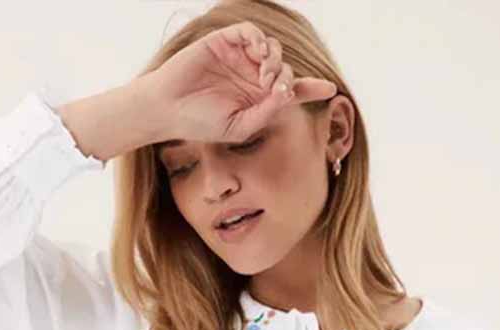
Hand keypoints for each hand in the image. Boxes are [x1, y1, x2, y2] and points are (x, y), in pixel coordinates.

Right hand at [144, 19, 336, 144]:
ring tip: (265, 77)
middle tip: (275, 89)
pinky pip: (250, 32)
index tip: (330, 89)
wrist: (169, 109)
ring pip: (271, 49)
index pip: (290, 91)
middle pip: (284, 69)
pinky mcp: (224, 42)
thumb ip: (266, 113)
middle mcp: (251, 77)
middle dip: (286, 77)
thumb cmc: (201, 123)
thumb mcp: (240, 127)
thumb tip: (287, 93)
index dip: (310, 88)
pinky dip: (258, 40)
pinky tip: (257, 55)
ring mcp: (238, 59)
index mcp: (257, 99)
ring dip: (275, 60)